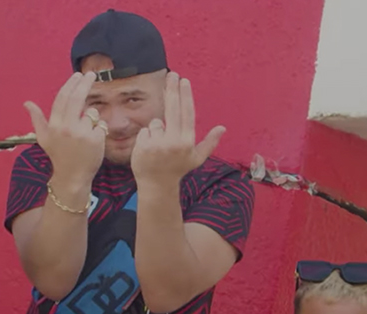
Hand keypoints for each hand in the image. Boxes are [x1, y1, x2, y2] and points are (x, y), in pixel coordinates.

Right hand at [24, 72, 106, 185]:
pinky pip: (101, 125)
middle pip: (78, 98)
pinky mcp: (96, 139)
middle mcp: (67, 127)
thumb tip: (27, 103)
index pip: (63, 98)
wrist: (72, 177)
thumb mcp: (43, 138)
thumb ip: (37, 119)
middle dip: (85, 83)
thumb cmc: (58, 156)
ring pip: (92, 113)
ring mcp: (82, 133)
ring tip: (85, 132)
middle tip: (92, 74)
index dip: (71, 84)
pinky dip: (99, 130)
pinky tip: (93, 142)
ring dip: (91, 118)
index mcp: (54, 125)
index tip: (78, 75)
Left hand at [131, 72, 224, 189]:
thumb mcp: (196, 158)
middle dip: (172, 89)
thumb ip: (209, 143)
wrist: (157, 185)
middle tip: (172, 75)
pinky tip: (149, 149)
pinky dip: (146, 138)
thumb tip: (222, 128)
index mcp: (187, 142)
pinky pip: (145, 131)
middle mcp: (173, 142)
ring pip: (156, 123)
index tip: (184, 81)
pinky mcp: (143, 146)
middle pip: (172, 109)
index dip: (185, 96)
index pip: (187, 113)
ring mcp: (157, 144)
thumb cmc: (177, 169)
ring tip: (159, 147)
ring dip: (157, 131)